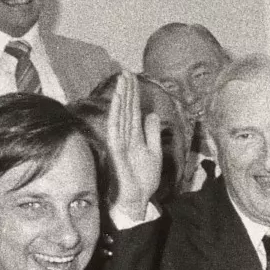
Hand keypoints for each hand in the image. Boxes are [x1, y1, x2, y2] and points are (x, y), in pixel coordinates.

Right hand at [103, 72, 164, 221]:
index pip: (133, 110)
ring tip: (121, 80)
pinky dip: (116, 113)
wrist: (137, 199)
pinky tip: (117, 100)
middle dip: (126, 90)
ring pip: (120, 114)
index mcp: (134, 136)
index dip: (133, 94)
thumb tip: (151, 114)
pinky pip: (115, 128)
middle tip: (125, 71)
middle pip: (126, 108)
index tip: (132, 77)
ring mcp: (119, 142)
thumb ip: (152, 133)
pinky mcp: (116, 150)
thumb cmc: (143, 179)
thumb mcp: (154, 152)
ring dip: (120, 97)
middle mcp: (125, 136)